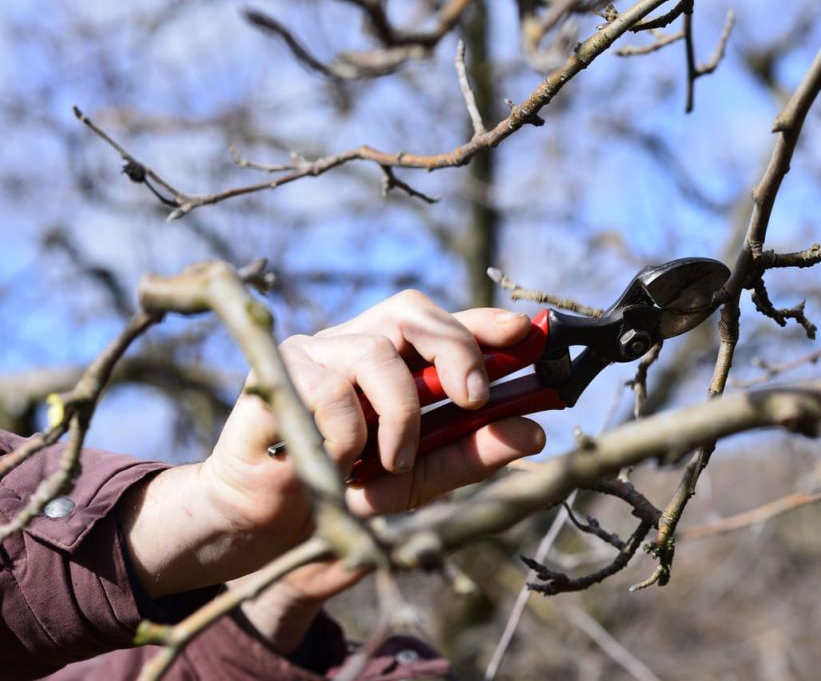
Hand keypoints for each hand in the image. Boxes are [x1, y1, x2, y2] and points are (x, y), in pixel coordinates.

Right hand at [119, 292, 545, 598]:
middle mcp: (360, 340)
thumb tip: (534, 433)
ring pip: (377, 353)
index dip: (486, 321)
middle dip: (456, 350)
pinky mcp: (277, 369)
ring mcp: (317, 348)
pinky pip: (331, 389)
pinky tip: (337, 460)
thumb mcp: (422, 477)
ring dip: (400, 414)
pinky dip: (348, 434)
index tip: (526, 334)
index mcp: (400, 356)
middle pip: (414, 313)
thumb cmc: (350, 485)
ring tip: (392, 461)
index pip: (447, 321)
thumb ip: (473, 452)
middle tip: (476, 399)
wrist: (271, 523)